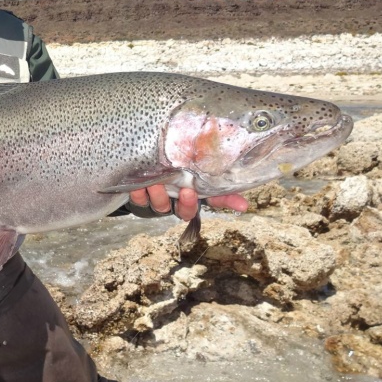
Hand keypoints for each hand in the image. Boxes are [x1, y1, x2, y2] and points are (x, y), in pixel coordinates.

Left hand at [129, 185, 247, 220]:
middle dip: (181, 202)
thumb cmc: (178, 177)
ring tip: (155, 182)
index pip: (195, 208)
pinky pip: (137, 198)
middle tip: (183, 190)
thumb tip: (244, 206)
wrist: (148, 172)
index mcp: (187, 202)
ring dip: (156, 194)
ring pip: (157, 204)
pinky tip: (138, 184)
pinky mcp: (138, 199)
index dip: (193, 204)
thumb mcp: (200, 182)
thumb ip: (220, 192)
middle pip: (177, 210)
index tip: (192, 193)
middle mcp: (172, 205)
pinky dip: (137, 192)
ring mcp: (154, 203)